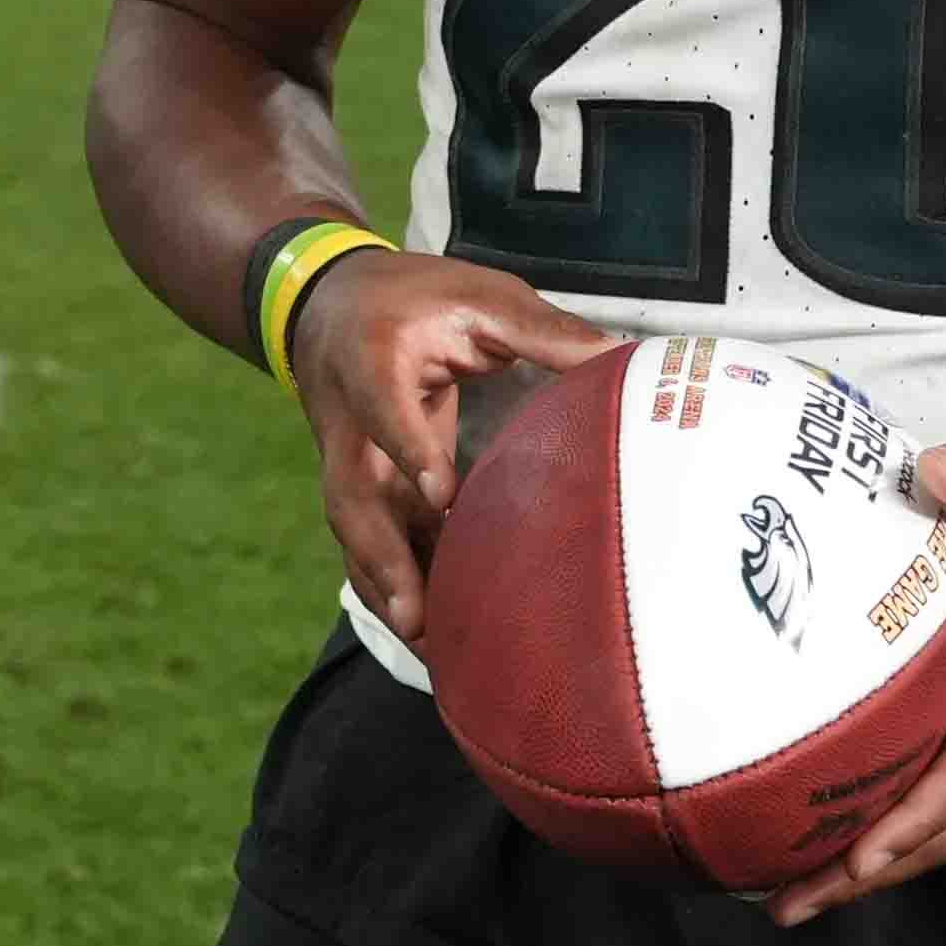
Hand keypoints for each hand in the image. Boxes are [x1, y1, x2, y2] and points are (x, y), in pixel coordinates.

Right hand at [283, 247, 619, 642]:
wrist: (326, 302)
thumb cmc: (413, 297)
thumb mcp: (478, 295)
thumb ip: (542, 329)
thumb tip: (619, 359)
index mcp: (373, 360)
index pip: (384, 410)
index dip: (408, 451)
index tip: (441, 496)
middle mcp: (346, 420)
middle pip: (352, 497)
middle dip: (382, 559)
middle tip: (417, 617)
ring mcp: (347, 459)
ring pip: (356, 533)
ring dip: (387, 591)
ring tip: (430, 650)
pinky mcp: (363, 484)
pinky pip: (373, 540)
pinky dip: (399, 585)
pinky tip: (437, 632)